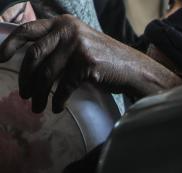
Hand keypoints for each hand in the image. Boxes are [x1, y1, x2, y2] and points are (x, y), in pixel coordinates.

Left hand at [0, 15, 181, 112]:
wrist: (135, 69)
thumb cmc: (105, 61)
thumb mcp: (78, 45)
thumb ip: (56, 46)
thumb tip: (28, 64)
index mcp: (63, 23)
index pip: (27, 30)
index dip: (10, 45)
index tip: (0, 59)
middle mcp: (68, 30)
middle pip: (34, 55)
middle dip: (25, 78)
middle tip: (23, 94)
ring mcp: (78, 46)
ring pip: (47, 74)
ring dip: (39, 94)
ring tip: (36, 106)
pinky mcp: (87, 63)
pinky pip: (65, 86)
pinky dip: (58, 99)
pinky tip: (56, 107)